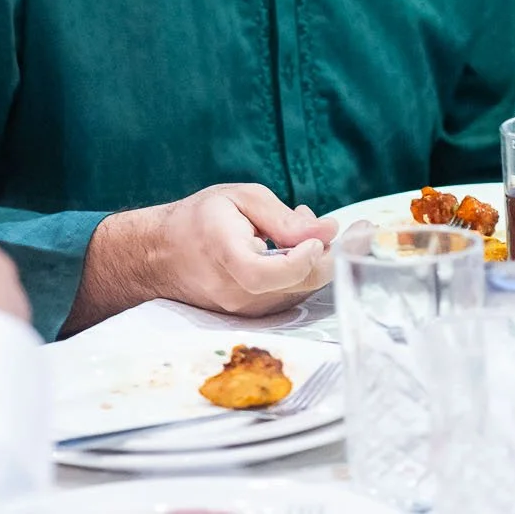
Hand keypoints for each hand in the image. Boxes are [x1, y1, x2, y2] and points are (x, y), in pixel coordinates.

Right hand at [66, 183, 336, 334]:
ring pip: (302, 290)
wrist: (159, 256)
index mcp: (230, 259)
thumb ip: (283, 218)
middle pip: (303, 283)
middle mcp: (239, 294)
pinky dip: (304, 271)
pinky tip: (297, 245)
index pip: (280, 271)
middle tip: (355, 228)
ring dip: (319, 260)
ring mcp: (246, 311)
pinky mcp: (254, 315)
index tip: (326, 231)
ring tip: (307, 225)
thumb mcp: (239, 200)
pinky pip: (291, 295)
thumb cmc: (199, 219)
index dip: (310, 254)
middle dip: (334, 254)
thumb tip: (328, 232)